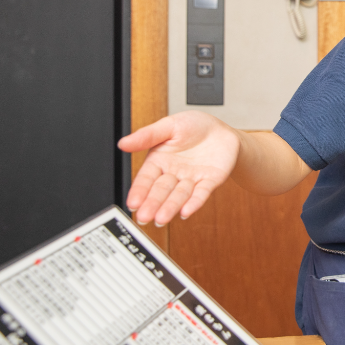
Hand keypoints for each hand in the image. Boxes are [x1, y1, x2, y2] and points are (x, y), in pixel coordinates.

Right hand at [119, 111, 240, 225]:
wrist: (221, 129)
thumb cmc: (194, 126)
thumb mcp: (169, 125)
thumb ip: (147, 135)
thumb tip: (123, 143)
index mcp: (159, 160)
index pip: (146, 179)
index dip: (139, 190)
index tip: (133, 203)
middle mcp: (174, 173)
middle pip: (161, 190)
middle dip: (152, 203)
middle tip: (144, 217)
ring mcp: (191, 179)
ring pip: (180, 195)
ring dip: (171, 207)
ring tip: (161, 219)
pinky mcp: (209, 181)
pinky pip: (202, 193)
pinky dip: (194, 202)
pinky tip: (186, 211)